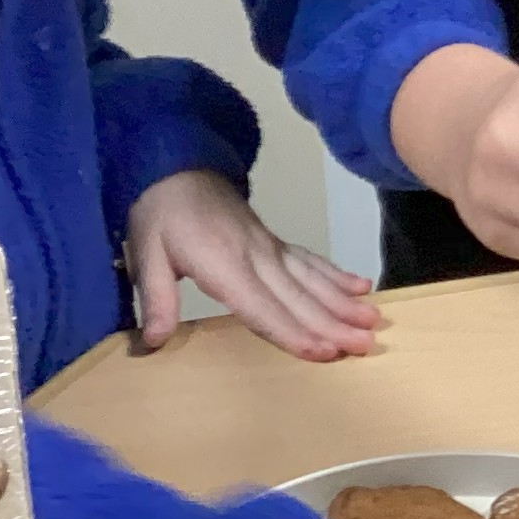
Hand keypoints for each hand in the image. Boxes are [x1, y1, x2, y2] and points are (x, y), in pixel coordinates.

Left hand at [124, 169, 379, 360]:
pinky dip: (336, 274)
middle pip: (298, 297)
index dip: (292, 332)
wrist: (175, 167)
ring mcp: (270, 247)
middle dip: (333, 324)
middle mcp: (256, 257)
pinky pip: (310, 260)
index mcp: (224, 264)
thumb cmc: (160, 214)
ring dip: (343, 302)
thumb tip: (153, 343)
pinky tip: (360, 286)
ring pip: (313, 278)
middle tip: (366, 344)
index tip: (324, 351)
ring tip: (373, 321)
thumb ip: (155, 299)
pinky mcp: (274, 241)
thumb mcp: (145, 254)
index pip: (262, 307)